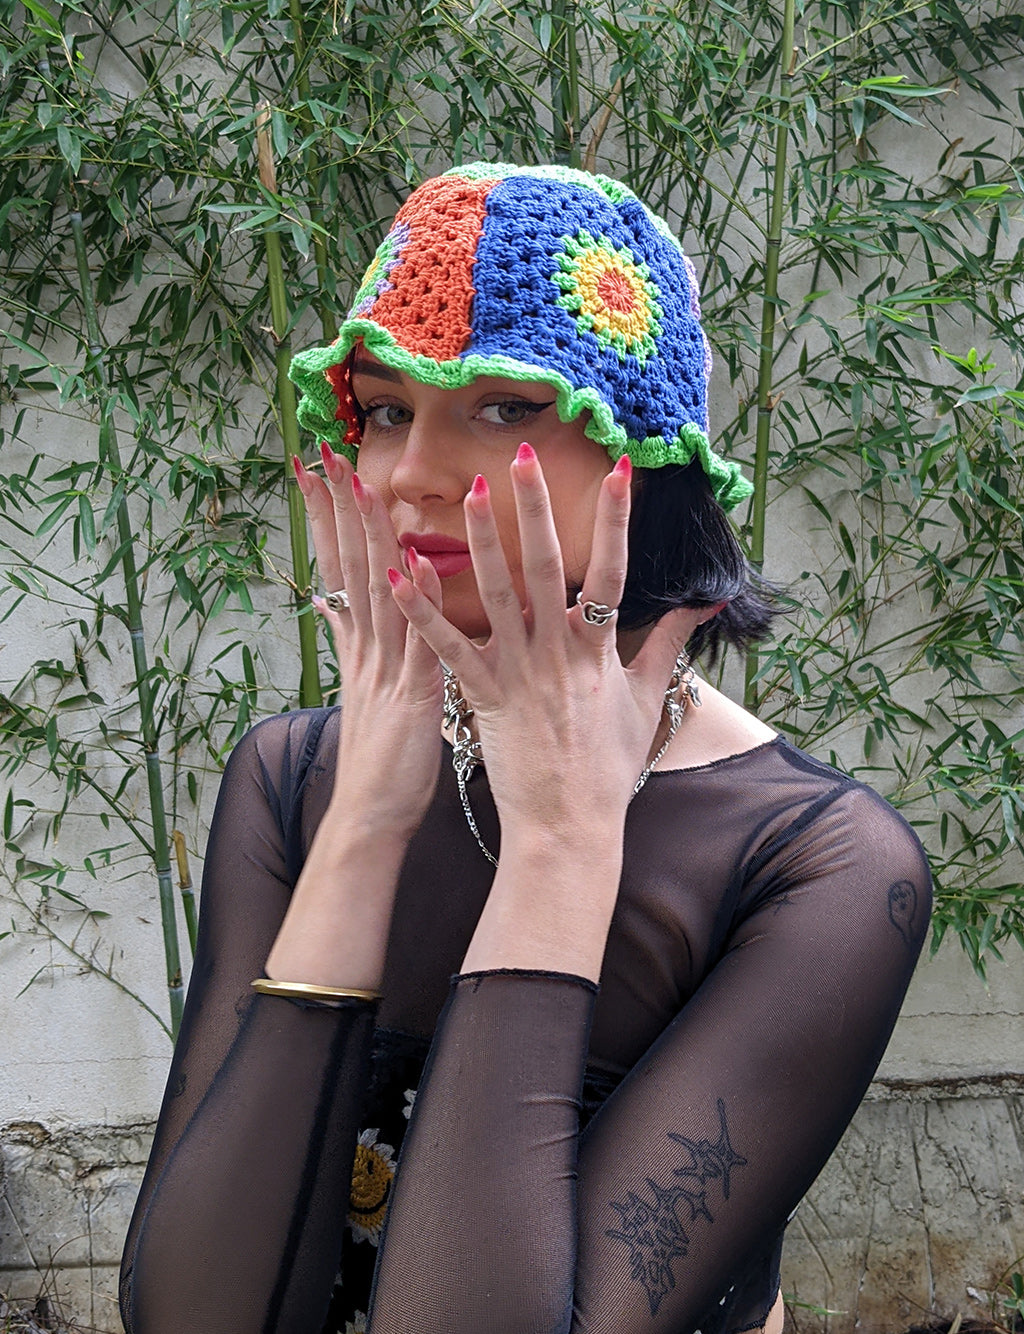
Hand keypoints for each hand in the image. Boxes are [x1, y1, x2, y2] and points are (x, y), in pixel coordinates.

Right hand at [295, 447, 443, 840]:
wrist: (369, 818)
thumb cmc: (380, 760)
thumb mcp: (363, 693)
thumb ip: (353, 645)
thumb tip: (334, 606)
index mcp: (361, 645)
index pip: (341, 566)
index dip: (329, 516)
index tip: (320, 470)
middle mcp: (367, 647)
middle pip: (348, 563)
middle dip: (335, 505)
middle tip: (322, 451)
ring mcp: (385, 668)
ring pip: (374, 588)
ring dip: (367, 534)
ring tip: (359, 480)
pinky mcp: (411, 694)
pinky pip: (414, 640)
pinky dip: (411, 600)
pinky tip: (410, 561)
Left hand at [387, 444, 702, 838]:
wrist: (571, 826)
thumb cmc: (608, 765)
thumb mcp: (644, 698)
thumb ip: (668, 642)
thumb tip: (706, 602)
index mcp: (598, 650)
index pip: (611, 571)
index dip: (617, 520)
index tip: (621, 469)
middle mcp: (558, 653)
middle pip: (546, 567)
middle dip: (534, 507)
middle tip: (522, 455)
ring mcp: (519, 674)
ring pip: (497, 596)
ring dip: (479, 541)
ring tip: (467, 491)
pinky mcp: (483, 697)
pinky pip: (449, 649)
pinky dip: (424, 612)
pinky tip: (399, 575)